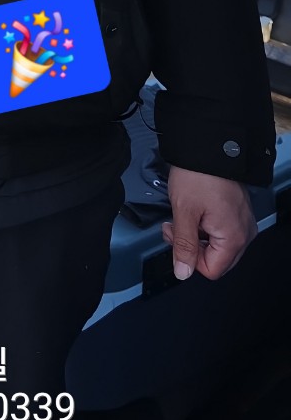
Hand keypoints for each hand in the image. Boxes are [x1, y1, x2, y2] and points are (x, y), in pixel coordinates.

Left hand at [162, 165, 256, 280]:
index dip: (189, 258)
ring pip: (217, 246)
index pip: (211, 270)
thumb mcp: (184, 211)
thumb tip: (183, 273)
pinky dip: (204, 226)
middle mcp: (244, 233)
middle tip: (174, 226)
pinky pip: (221, 232)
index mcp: (234, 237)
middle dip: (191, 247)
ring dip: (196, 236)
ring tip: (182, 214)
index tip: (175, 236)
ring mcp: (242, 222)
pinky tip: (194, 211)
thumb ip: (184, 246)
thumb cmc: (198, 174)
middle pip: (216, 260)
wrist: (208, 146)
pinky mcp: (237, 213)